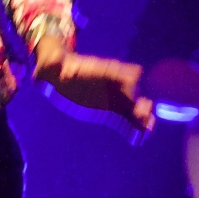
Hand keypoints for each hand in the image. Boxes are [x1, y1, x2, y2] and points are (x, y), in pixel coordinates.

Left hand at [33, 35, 153, 137]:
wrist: (61, 78)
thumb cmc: (59, 68)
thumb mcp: (53, 65)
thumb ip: (54, 63)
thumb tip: (52, 59)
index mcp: (103, 71)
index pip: (123, 72)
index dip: (129, 78)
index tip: (133, 85)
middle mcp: (114, 84)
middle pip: (134, 92)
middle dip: (139, 101)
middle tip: (142, 113)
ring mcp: (115, 98)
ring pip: (134, 107)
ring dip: (142, 117)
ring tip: (146, 129)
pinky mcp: (113, 112)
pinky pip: (127, 121)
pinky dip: (134, 129)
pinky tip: (137, 139)